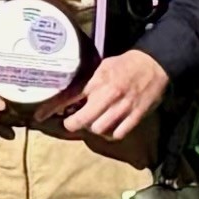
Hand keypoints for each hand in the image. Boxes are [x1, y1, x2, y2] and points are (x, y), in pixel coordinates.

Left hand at [59, 49, 173, 146]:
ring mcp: (123, 108)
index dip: (56, 108)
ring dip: (93, 128)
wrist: (154, 64)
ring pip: (99, 129)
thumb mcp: (103, 67)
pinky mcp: (135, 116)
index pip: (71, 97)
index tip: (44, 115)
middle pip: (83, 120)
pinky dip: (111, 133)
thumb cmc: (126, 64)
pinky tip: (109, 128)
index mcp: (98, 81)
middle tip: (71, 123)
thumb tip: (72, 95)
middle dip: (73, 124)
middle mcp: (109, 96)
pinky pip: (118, 133)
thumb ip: (89, 81)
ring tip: (93, 123)